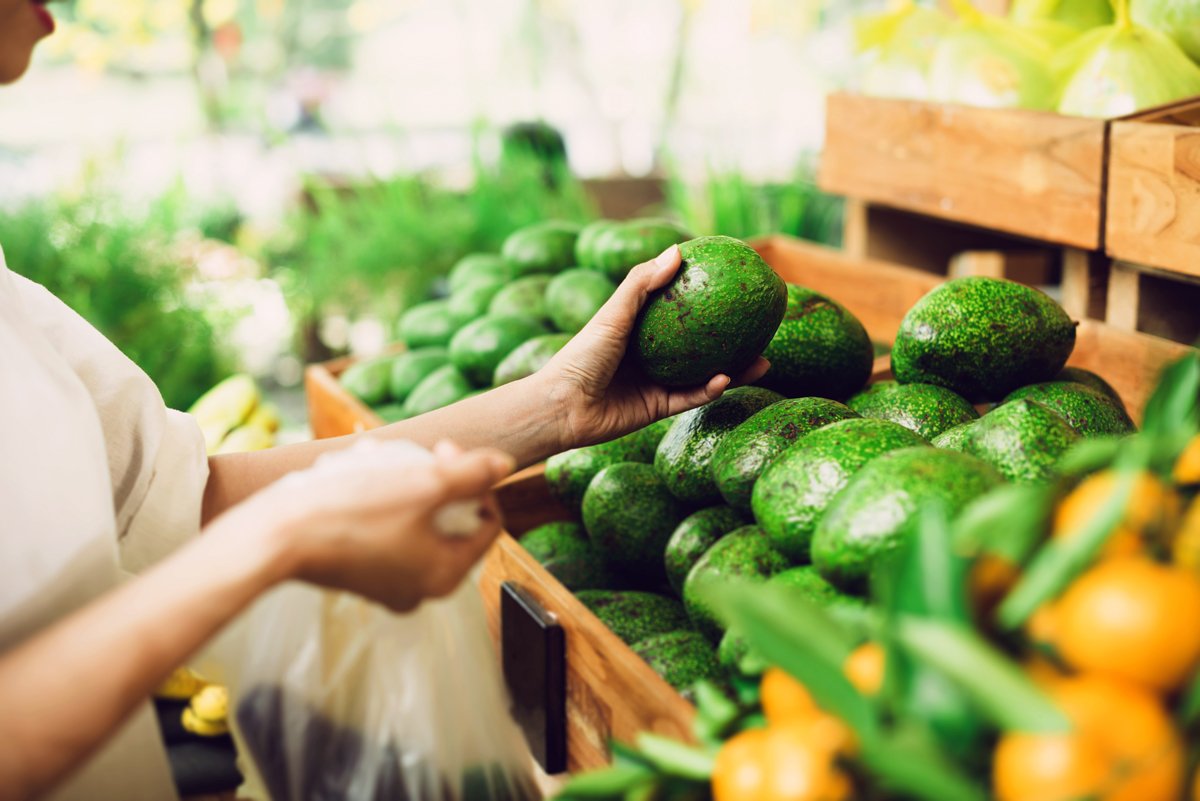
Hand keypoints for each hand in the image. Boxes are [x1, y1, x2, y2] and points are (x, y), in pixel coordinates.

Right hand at [241, 439, 513, 611]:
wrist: (274, 535)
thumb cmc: (351, 512)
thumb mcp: (423, 484)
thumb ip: (472, 475)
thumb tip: (504, 465)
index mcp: (446, 575)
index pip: (488, 522)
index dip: (474, 479)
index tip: (446, 450)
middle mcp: (420, 589)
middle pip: (451, 521)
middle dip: (435, 479)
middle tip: (413, 454)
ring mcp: (387, 584)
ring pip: (415, 520)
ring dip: (404, 484)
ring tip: (378, 460)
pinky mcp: (357, 573)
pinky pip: (385, 529)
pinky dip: (379, 500)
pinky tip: (356, 476)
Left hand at [540, 245, 769, 448]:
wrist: (563, 407)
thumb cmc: (581, 354)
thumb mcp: (613, 313)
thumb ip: (641, 283)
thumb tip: (678, 250)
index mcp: (640, 327)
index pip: (679, 307)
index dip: (706, 295)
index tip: (735, 283)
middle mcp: (651, 353)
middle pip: (700, 343)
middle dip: (732, 336)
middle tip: (761, 326)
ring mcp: (656, 381)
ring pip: (704, 373)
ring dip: (734, 368)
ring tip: (763, 360)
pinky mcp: (657, 409)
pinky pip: (691, 398)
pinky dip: (710, 389)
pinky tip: (727, 379)